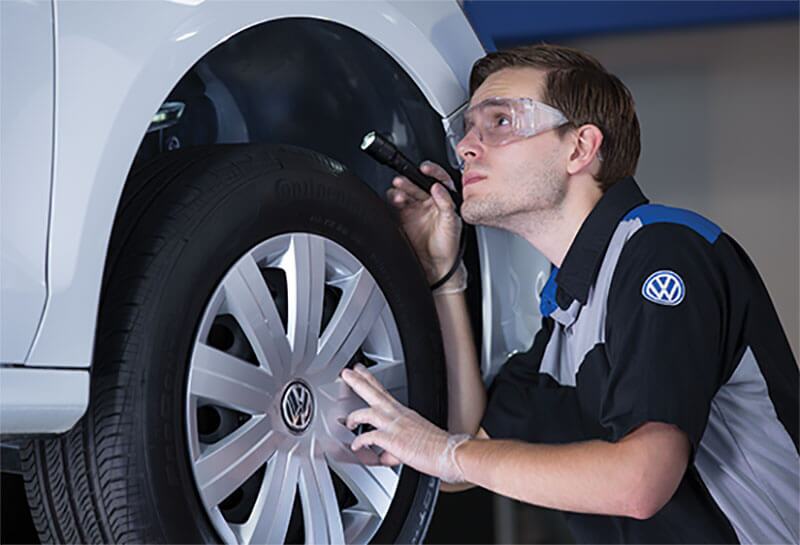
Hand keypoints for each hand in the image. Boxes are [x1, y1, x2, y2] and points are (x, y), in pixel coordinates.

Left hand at [340, 363, 469, 483]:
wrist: (448, 453)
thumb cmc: (436, 448)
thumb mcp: (412, 442)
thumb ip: (393, 449)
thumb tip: (384, 457)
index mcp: (403, 413)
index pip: (383, 391)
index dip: (370, 380)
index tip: (361, 372)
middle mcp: (397, 415)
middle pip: (374, 392)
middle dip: (358, 381)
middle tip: (347, 373)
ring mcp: (394, 425)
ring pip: (367, 411)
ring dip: (354, 417)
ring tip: (348, 422)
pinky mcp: (392, 439)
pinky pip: (369, 437)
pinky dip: (360, 442)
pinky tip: (356, 447)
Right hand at [386, 161, 461, 281]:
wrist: (436, 267)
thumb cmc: (448, 247)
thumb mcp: (453, 223)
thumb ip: (446, 203)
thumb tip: (438, 187)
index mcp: (444, 200)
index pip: (439, 180)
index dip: (432, 172)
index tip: (425, 168)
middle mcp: (430, 203)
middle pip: (418, 185)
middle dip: (410, 181)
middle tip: (402, 180)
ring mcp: (415, 210)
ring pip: (406, 193)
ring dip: (400, 190)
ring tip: (398, 193)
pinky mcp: (403, 218)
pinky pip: (395, 205)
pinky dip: (393, 200)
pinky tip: (394, 200)